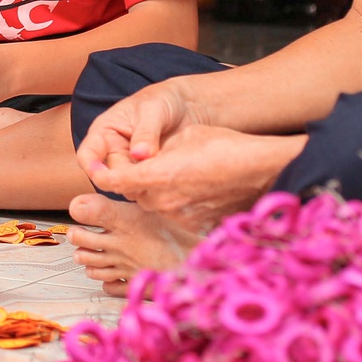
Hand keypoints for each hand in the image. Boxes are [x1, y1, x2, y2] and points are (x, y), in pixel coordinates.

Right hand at [75, 79, 202, 180]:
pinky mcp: (148, 177)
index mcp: (104, 132)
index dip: (92, 168)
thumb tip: (139, 155)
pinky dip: (158, 186)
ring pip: (129, 186)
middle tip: (154, 173)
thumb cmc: (164, 100)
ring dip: (145, 184)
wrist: (189, 105)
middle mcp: (114, 152)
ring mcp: (132, 167)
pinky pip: (148, 188)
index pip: (87, 155)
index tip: (109, 177)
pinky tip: (174, 177)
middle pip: (110, 176)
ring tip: (168, 172)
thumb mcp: (153, 110)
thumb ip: (145, 133)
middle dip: (129, 178)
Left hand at [87, 124, 304, 233]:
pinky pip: (173, 213)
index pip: (114, 181)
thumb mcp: (185, 136)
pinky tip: (193, 189)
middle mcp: (164, 201)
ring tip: (177, 174)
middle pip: (134, 193)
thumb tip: (146, 158)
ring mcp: (180, 216)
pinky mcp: (195, 224)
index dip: (102, 175)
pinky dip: (175, 202)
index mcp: (157, 175)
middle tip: (148, 165)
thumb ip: (157, 150)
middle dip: (135, 180)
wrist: (262, 171)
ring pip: (154, 204)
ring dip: (156, 192)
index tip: (99, 170)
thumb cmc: (226, 147)